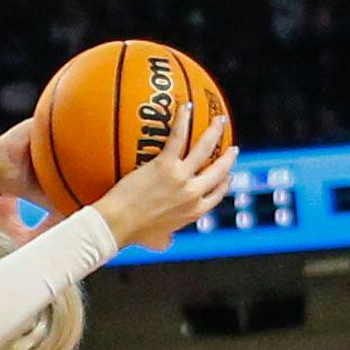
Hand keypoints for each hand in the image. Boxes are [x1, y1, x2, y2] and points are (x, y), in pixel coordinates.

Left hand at [91, 103, 237, 251]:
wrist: (116, 225)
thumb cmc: (132, 235)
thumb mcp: (156, 241)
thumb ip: (166, 240)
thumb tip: (167, 243)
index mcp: (194, 212)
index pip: (217, 194)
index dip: (225, 182)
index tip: (228, 174)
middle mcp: (193, 194)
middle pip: (219, 171)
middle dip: (229, 158)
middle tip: (232, 147)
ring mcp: (181, 178)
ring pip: (205, 149)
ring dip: (215, 132)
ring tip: (219, 119)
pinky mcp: (165, 165)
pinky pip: (178, 137)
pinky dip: (184, 120)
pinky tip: (185, 106)